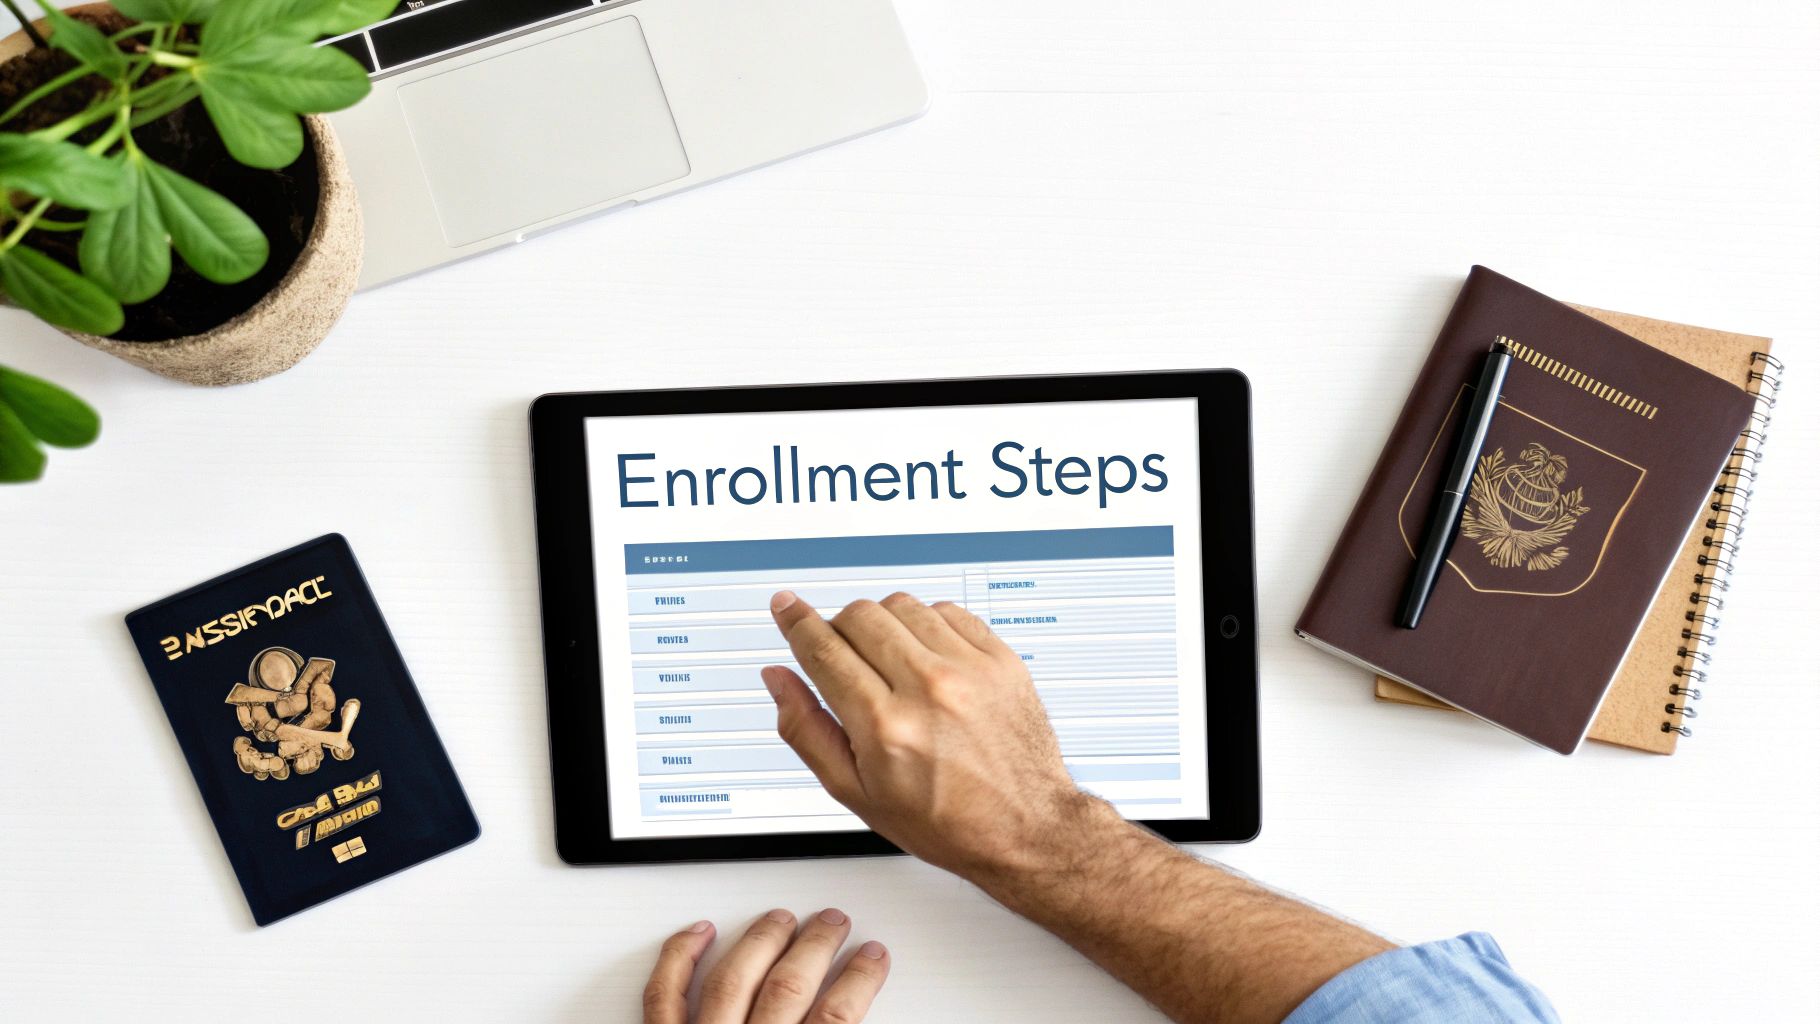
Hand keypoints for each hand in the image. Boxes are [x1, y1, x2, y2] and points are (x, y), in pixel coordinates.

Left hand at [642, 908, 889, 1023]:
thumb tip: (853, 1018)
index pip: (836, 1019)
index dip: (859, 981)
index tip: (872, 958)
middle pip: (788, 987)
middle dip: (816, 946)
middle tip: (832, 923)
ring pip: (733, 980)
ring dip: (761, 942)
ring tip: (781, 919)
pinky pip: (664, 997)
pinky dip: (678, 959)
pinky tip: (698, 933)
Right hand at [762, 591, 1089, 880]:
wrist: (1025, 827)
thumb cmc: (945, 821)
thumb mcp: (857, 793)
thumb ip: (807, 729)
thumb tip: (779, 679)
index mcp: (886, 726)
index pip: (824, 648)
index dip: (796, 622)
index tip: (786, 606)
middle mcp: (928, 689)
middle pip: (859, 616)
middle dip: (838, 627)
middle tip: (842, 653)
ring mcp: (969, 669)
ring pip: (902, 605)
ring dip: (882, 623)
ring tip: (888, 660)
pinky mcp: (1000, 659)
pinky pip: (947, 610)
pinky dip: (926, 623)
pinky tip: (926, 655)